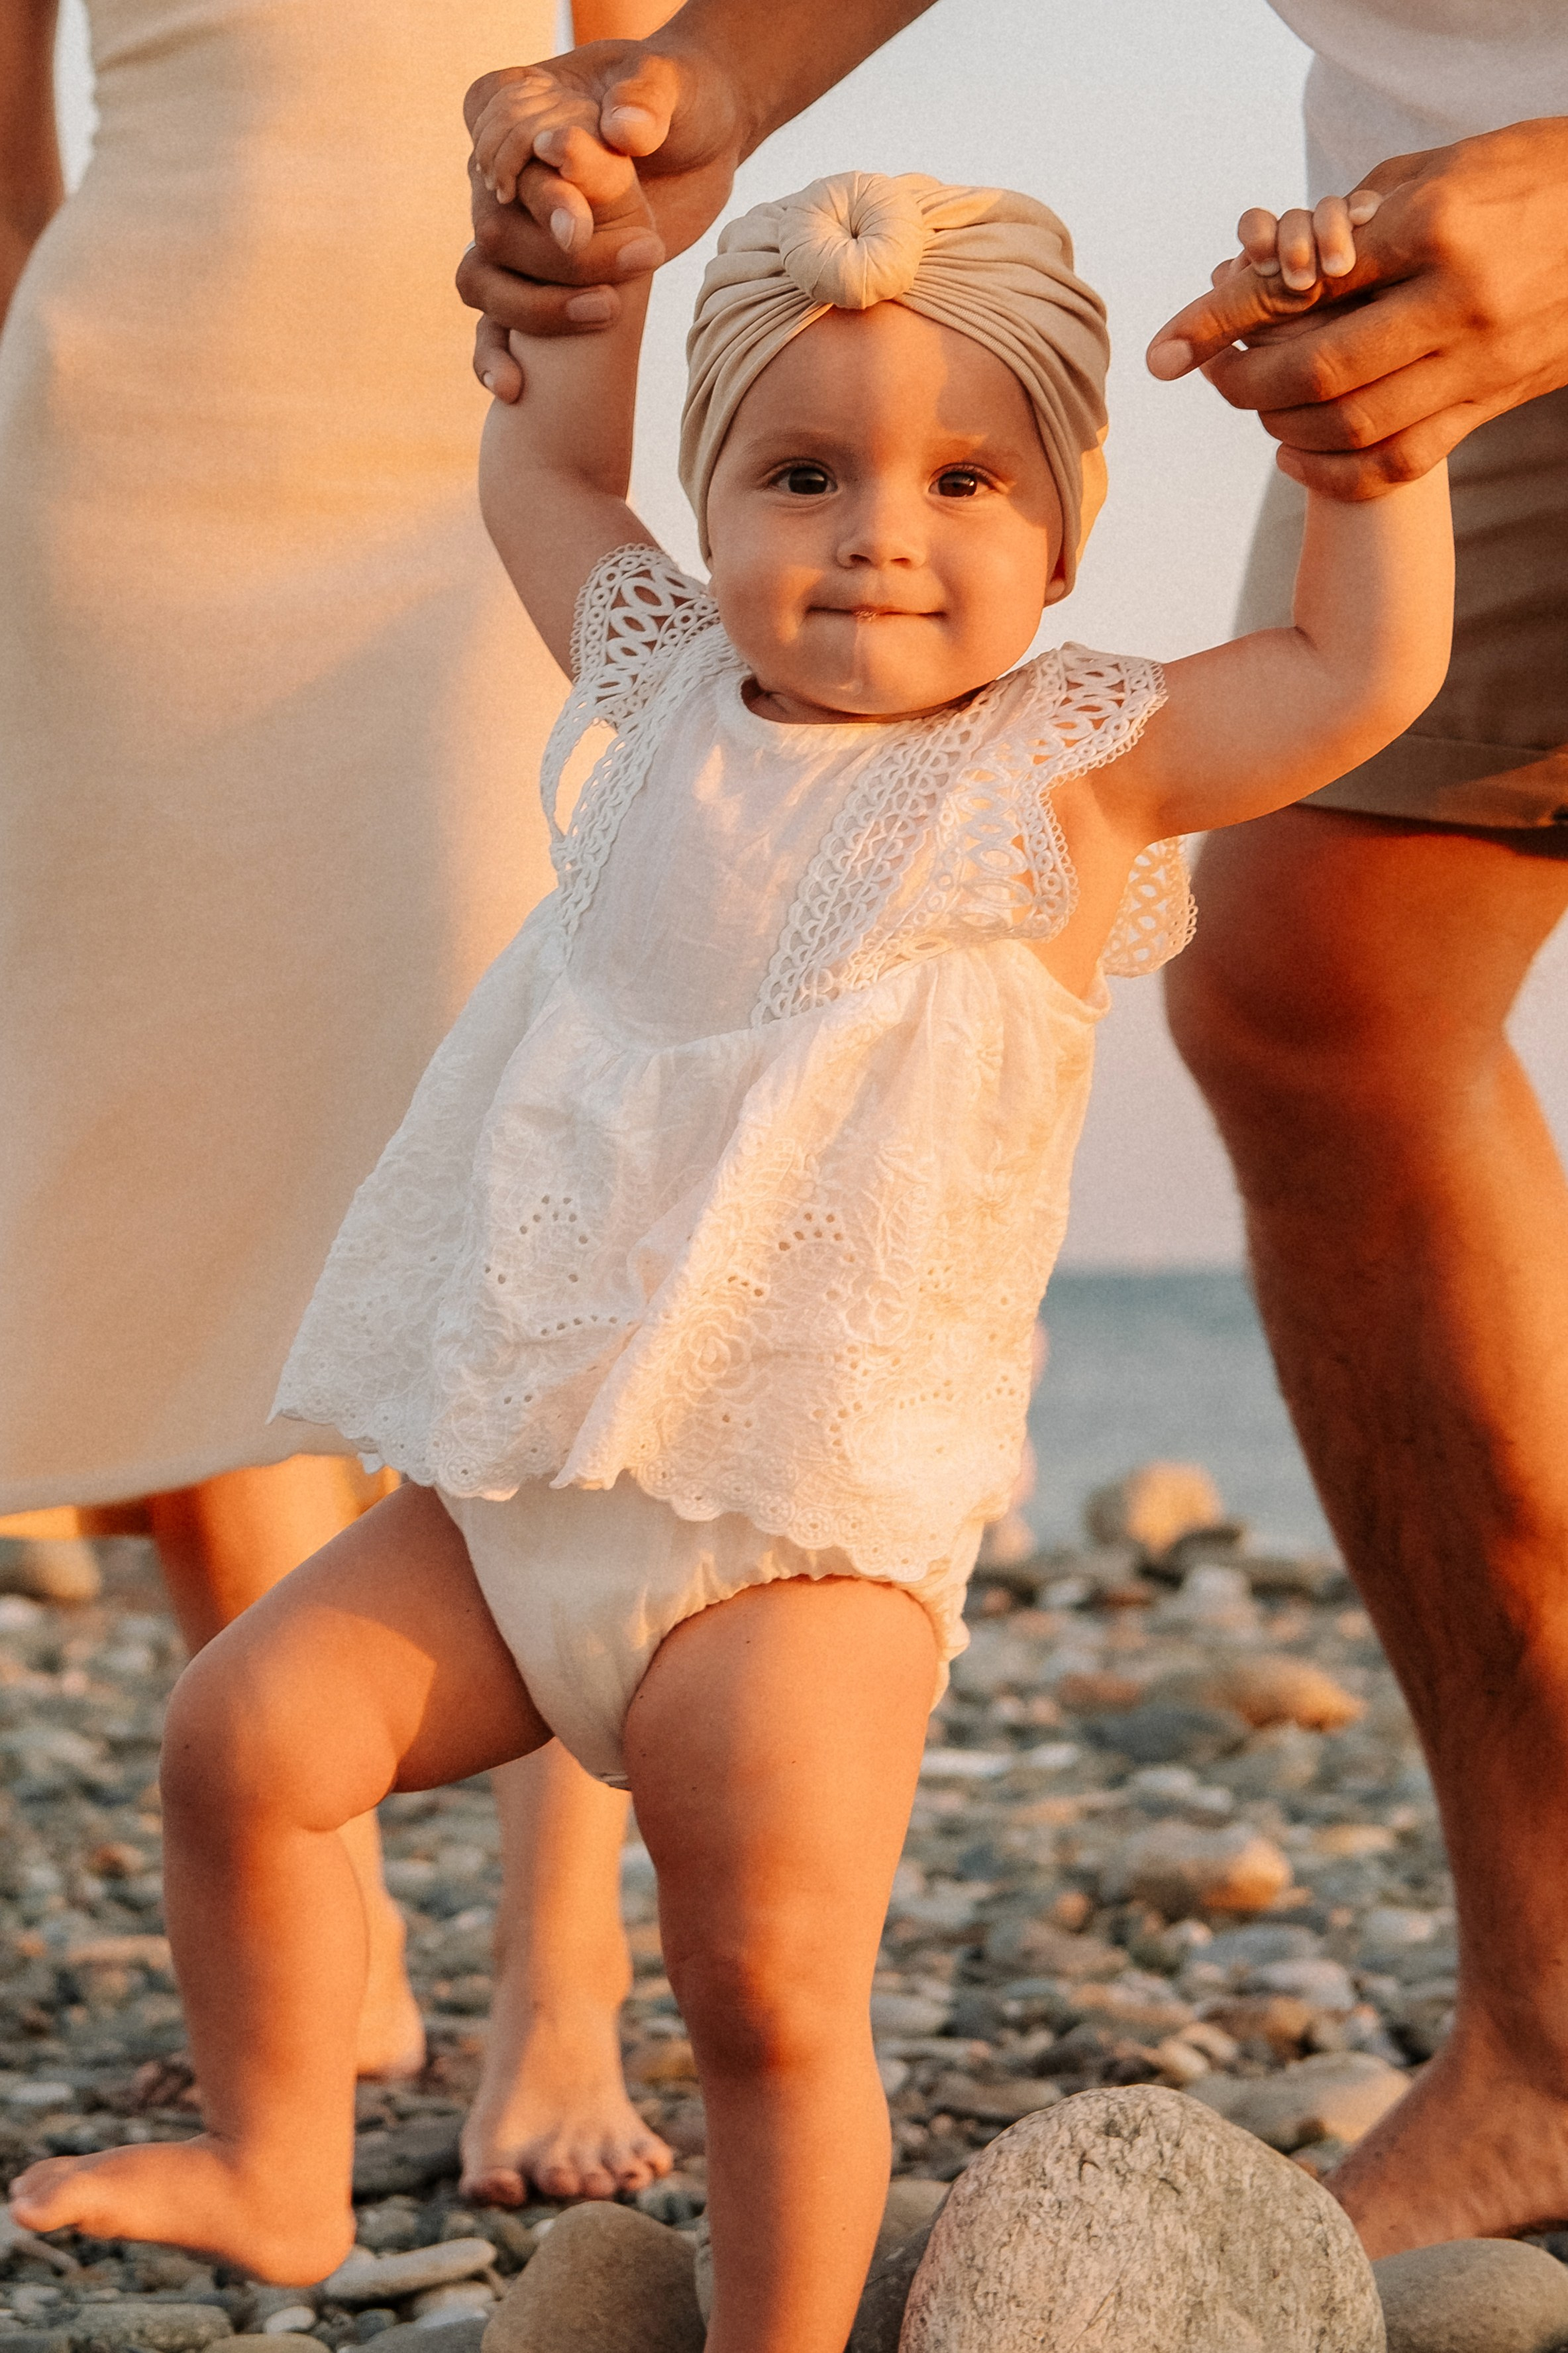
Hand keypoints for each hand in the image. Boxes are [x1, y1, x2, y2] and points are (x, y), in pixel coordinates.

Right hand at [458, 40, 744, 399]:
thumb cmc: (681, 104)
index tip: (580, 220)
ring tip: (603, 312)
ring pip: (484, 282)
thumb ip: (644, 100)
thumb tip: (623, 132)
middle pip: (494, 227)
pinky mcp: (535, 286)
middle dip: (554, 255)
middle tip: (623, 267)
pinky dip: (494, 359)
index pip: (497, 150)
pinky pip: (491, 329)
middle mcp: (503, 178)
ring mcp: (515, 238)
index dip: (535, 189)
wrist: (703, 142)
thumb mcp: (668, 87)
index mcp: (516, 112)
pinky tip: (514, 388)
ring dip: (533, 309)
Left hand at [1145, 118, 1567, 496]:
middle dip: (1247, 382)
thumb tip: (1281, 258)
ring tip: (1256, 405)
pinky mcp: (1491, 403)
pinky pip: (1396, 462)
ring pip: (1353, 426)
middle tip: (1214, 376)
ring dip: (1284, 426)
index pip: (1301, 284)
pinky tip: (1295, 454)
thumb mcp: (1446, 167)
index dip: (1222, 320)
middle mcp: (1458, 302)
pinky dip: (1333, 470)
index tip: (1167, 348)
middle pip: (1318, 369)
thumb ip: (1362, 216)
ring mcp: (1479, 362)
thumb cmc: (1532, 177)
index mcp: (1438, 226)